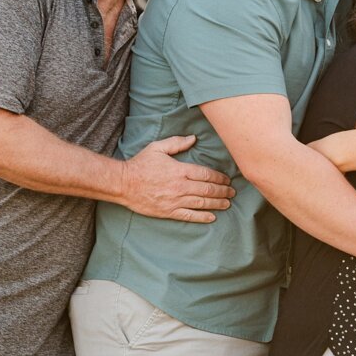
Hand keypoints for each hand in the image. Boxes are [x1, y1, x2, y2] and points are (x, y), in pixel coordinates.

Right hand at [119, 135, 234, 221]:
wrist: (123, 184)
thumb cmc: (140, 164)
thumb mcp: (158, 148)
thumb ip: (177, 143)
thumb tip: (194, 138)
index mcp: (180, 170)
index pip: (206, 174)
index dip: (219, 178)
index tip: (227, 179)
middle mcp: (181, 187)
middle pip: (208, 190)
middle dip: (223, 191)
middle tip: (232, 192)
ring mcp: (175, 201)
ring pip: (202, 203)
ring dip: (217, 203)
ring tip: (227, 203)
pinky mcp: (168, 212)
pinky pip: (189, 216)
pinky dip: (202, 217)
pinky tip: (212, 217)